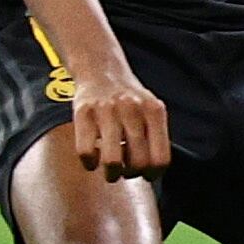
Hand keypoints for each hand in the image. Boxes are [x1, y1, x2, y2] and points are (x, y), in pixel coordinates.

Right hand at [63, 56, 170, 179]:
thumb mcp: (150, 110)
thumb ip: (156, 137)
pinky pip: (86, 153)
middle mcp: (132, 109)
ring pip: (112, 161)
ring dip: (111, 174)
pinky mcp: (82, 113)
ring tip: (111, 171)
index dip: (153, 173)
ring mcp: (106, 111)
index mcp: (154, 111)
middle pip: (137, 163)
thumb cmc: (128, 99)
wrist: (100, 69)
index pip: (160, 158)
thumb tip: (152, 173)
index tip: (146, 174)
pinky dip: (89, 163)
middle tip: (126, 171)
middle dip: (131, 174)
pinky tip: (93, 158)